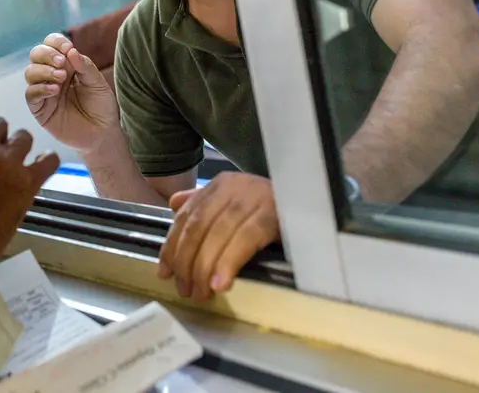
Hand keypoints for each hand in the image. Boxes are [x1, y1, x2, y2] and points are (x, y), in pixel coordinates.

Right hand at [24, 33, 119, 152]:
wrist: (102, 133)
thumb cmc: (101, 106)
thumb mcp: (98, 83)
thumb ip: (85, 66)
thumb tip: (71, 51)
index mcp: (66, 64)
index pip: (52, 44)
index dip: (56, 42)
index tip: (68, 48)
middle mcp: (52, 74)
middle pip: (36, 54)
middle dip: (46, 54)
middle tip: (61, 62)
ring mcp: (44, 91)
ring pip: (30, 72)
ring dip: (44, 71)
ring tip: (61, 78)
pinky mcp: (40, 109)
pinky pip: (30, 94)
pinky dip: (39, 89)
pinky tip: (54, 90)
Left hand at [158, 173, 279, 301]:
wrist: (313, 200)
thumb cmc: (270, 207)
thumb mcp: (234, 201)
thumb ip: (203, 203)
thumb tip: (174, 205)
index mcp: (220, 185)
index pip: (187, 217)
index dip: (172, 246)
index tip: (165, 272)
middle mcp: (234, 187)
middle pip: (199, 226)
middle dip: (187, 261)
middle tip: (185, 289)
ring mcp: (254, 198)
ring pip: (218, 234)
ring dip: (205, 267)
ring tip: (201, 292)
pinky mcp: (273, 214)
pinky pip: (245, 240)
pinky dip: (229, 263)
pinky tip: (221, 283)